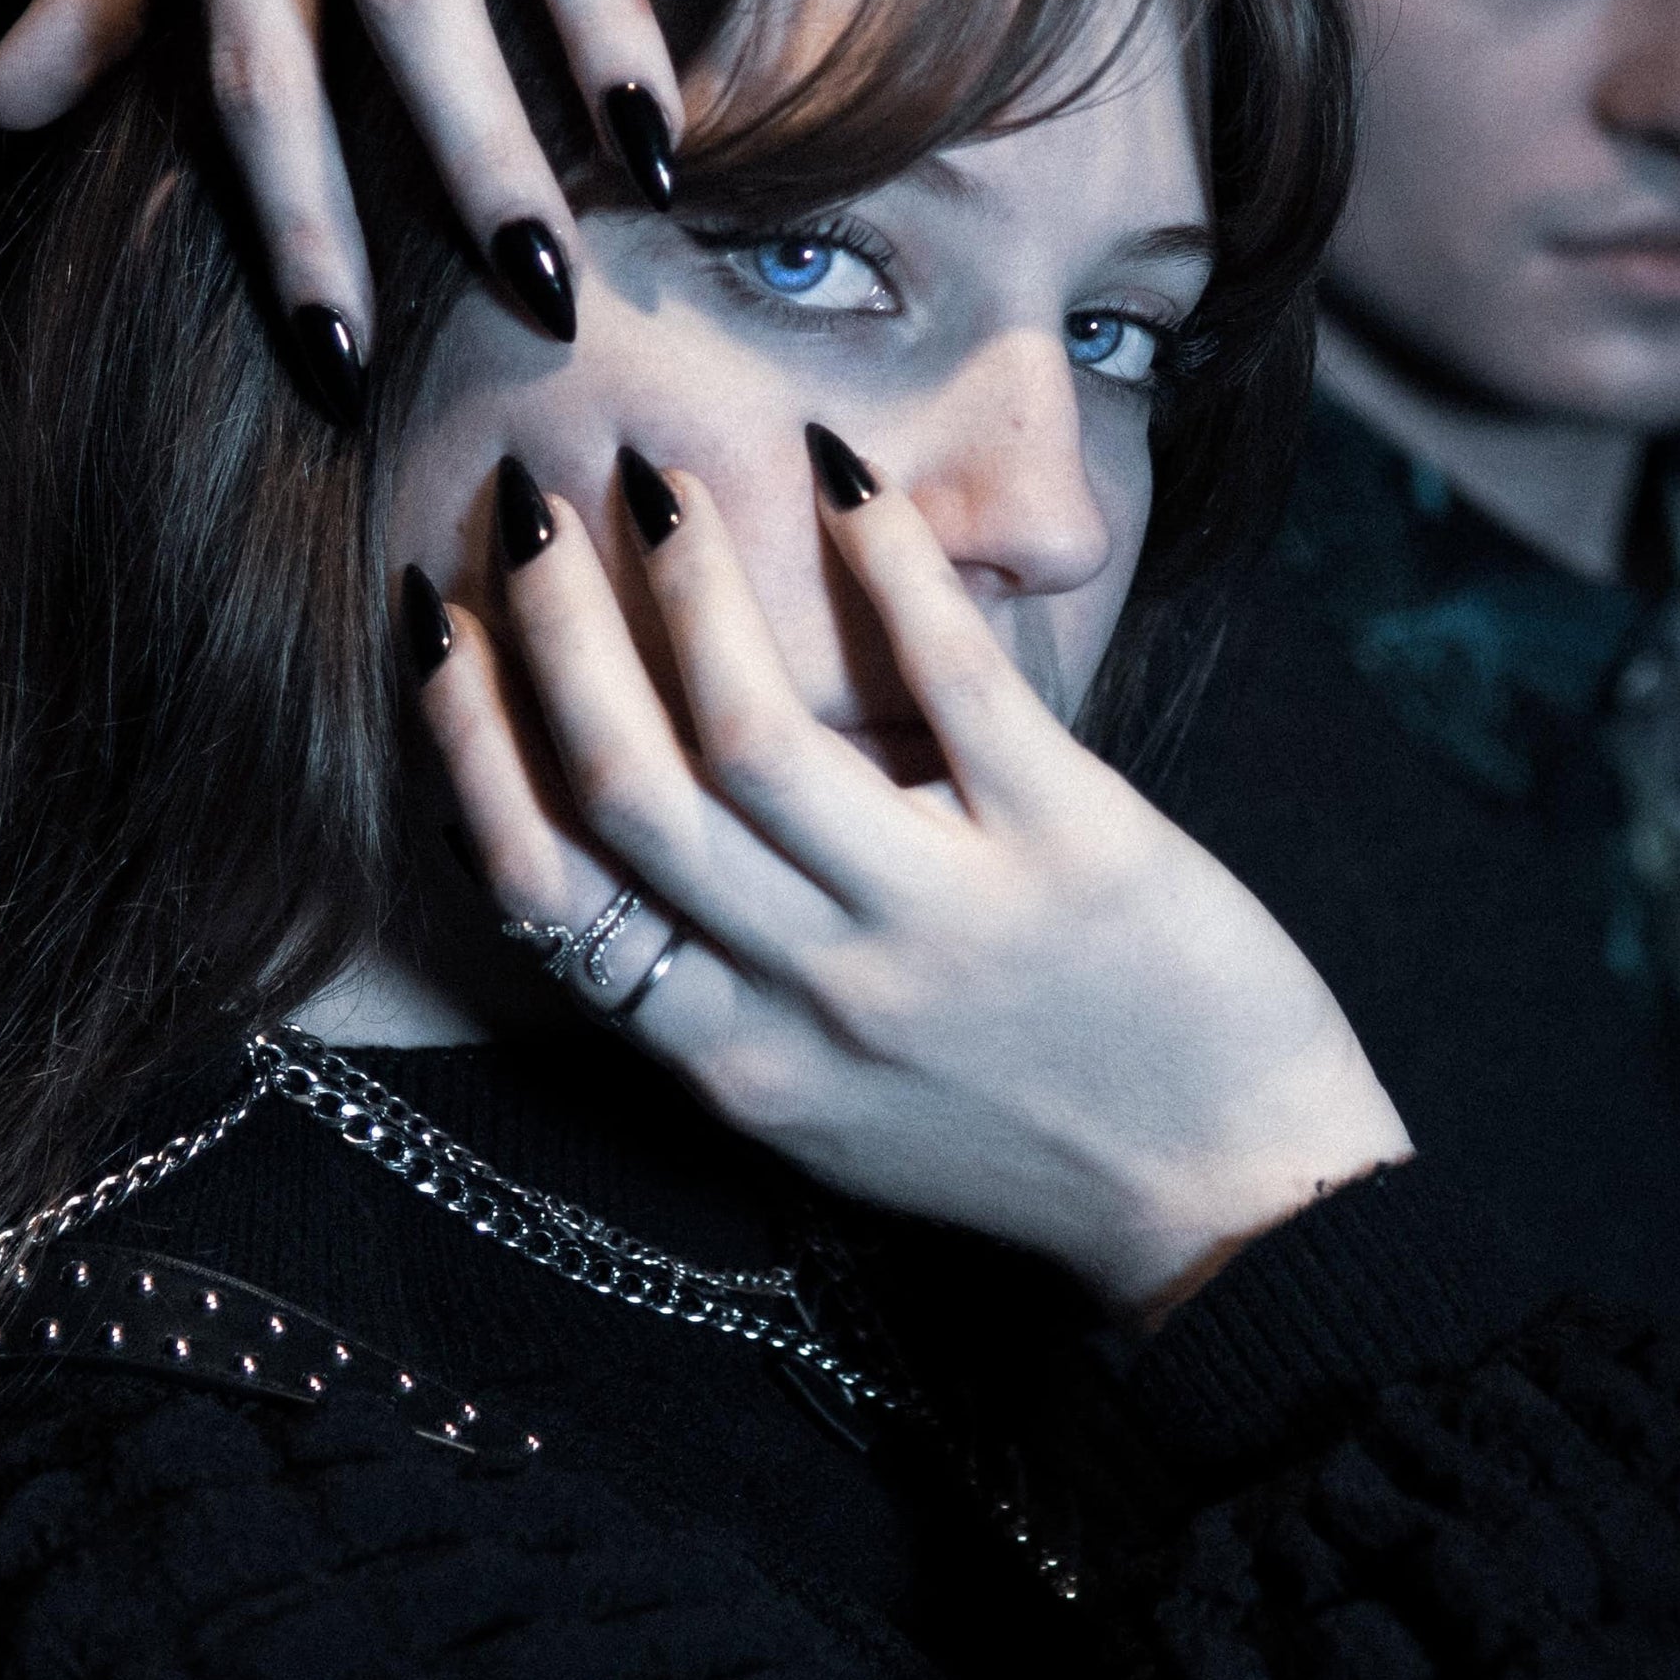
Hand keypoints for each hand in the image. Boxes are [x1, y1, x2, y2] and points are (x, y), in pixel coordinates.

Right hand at [410, 442, 1413, 1326]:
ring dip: (687, 582)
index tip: (438, 624)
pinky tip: (837, 471)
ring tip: (656, 482)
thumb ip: (714, 982)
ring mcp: (943, 924)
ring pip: (756, 734)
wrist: (1241, 1208)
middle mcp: (818, 995)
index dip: (467, 740)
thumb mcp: (821, 1100)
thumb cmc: (1019, 1139)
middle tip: (528, 510)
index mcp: (736, 1059)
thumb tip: (606, 814)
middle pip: (626, 789)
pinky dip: (884, 562)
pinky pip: (954, 684)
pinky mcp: (1076, 852)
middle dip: (550, 626)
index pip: (546, 886)